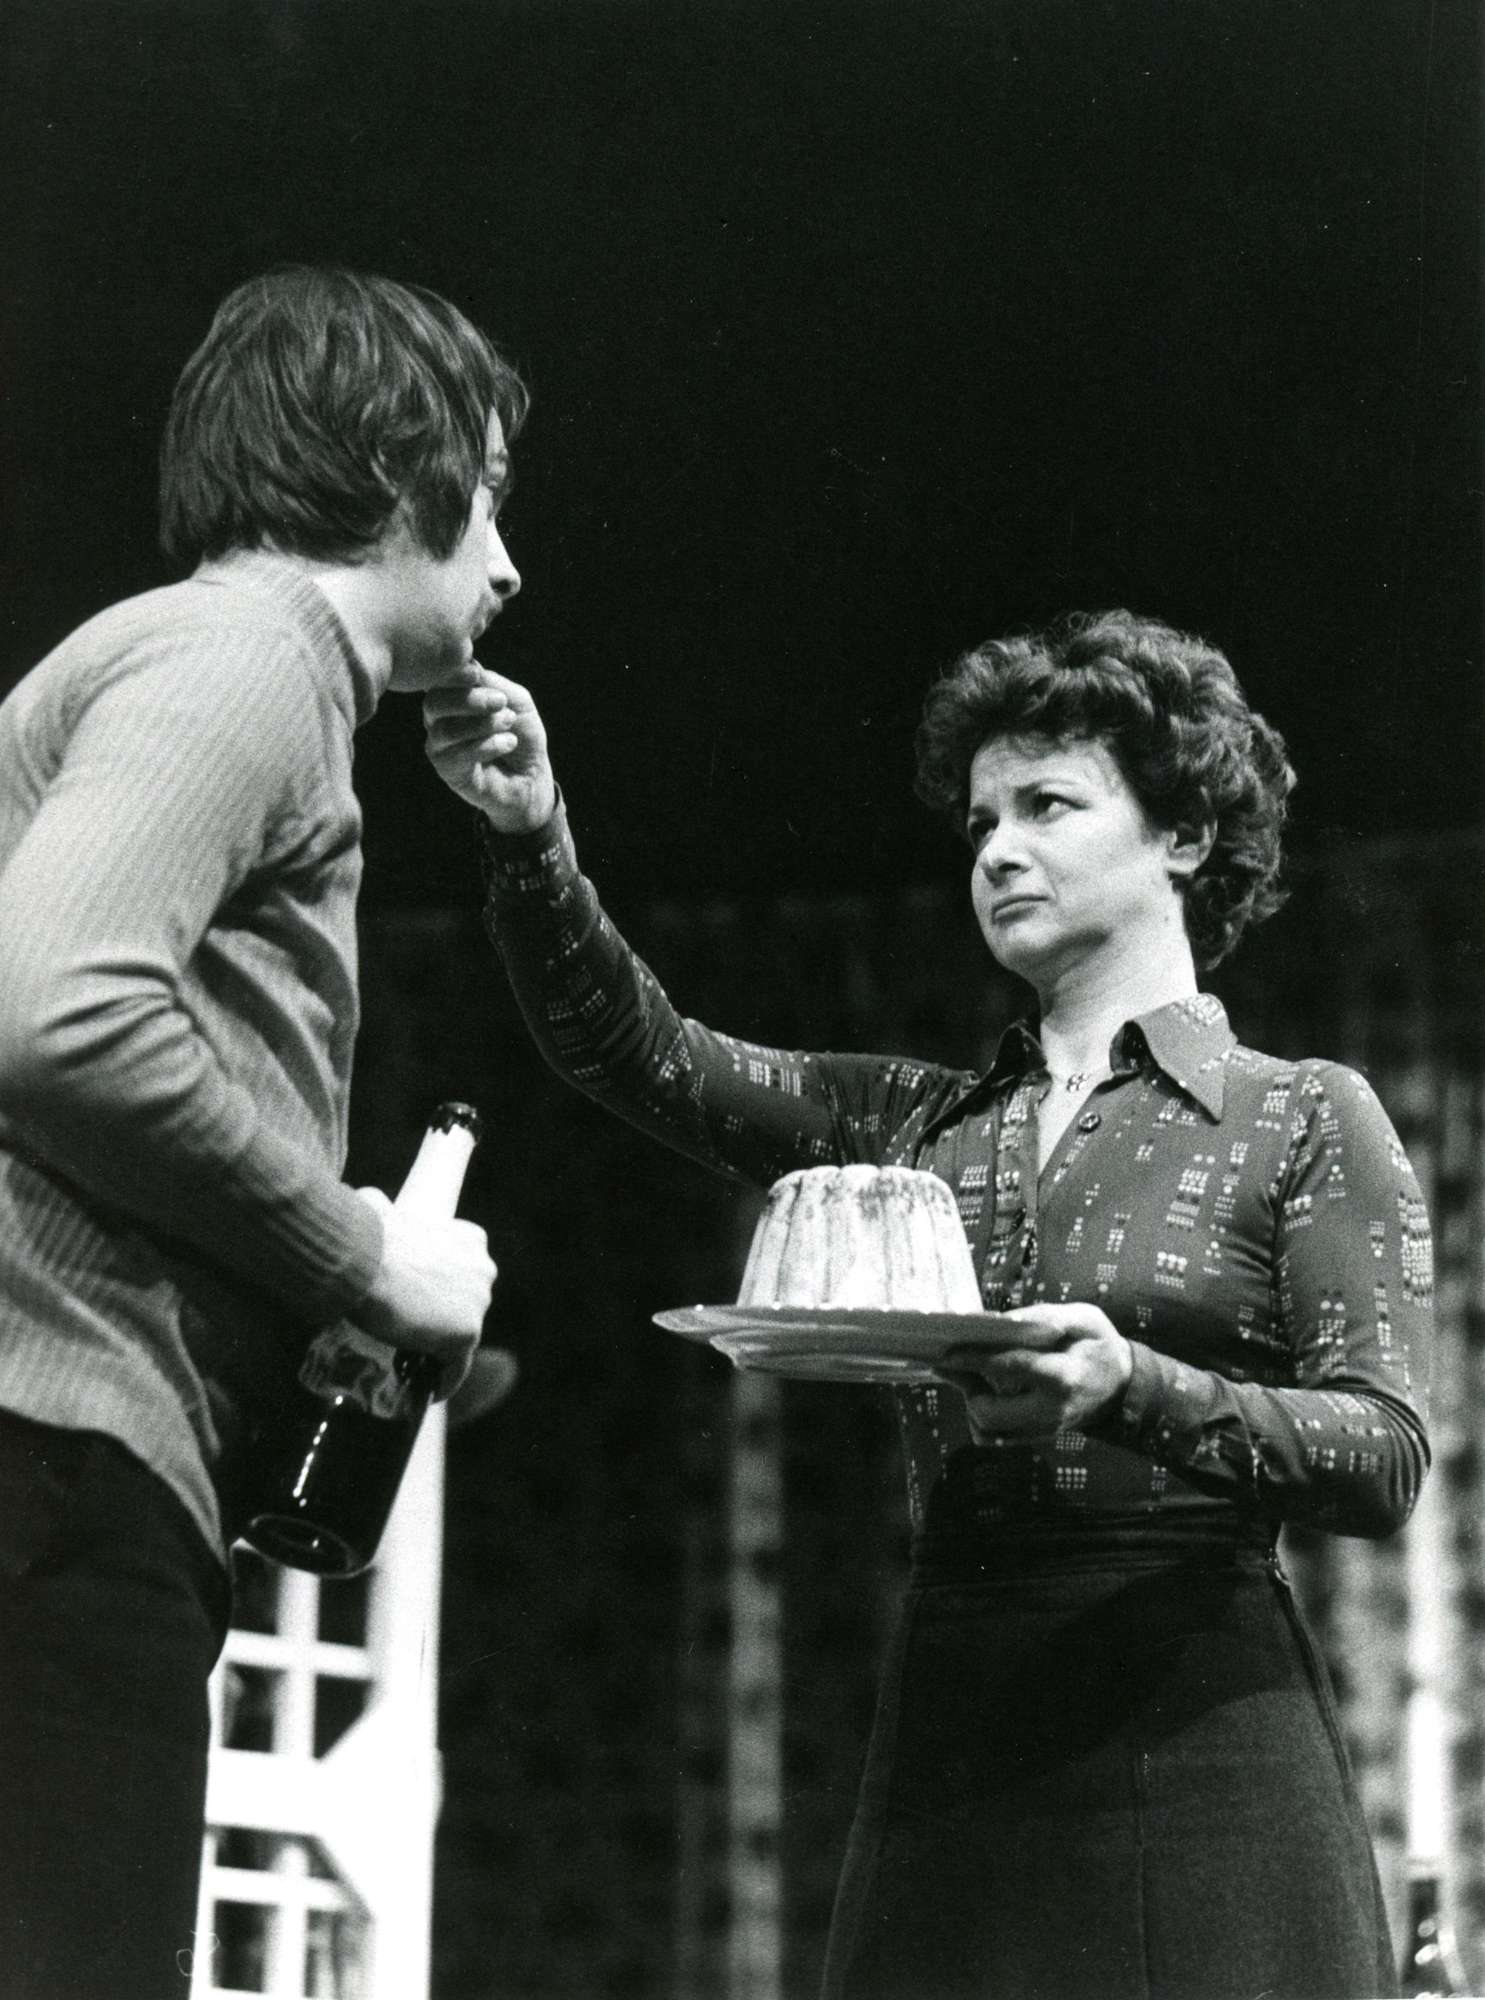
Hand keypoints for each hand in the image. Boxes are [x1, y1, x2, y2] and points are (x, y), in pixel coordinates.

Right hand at [350, 1188, 496, 1397]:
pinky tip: (430, 1391)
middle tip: (410, 1328)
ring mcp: (478, 1303)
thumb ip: (383, 1209)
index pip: (464, 1266)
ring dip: (440, 1345)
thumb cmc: (368, 1235)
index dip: (444, 1283)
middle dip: (444, 1313)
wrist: (365, 1263)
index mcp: (471, 1238)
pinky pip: (456, 1368)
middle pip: (465, 1301)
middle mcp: (484, 1268)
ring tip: (412, 1357)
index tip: (421, 1295)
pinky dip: (445, 1380)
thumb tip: (368, 1199)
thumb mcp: (379, 1208)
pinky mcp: (466, 1335)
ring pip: (459, 1333)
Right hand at [423, 665, 556, 832]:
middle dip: (469, 700)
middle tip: (501, 702)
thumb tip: (470, 668)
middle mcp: (439, 720)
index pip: (440, 681)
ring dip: (483, 724)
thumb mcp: (516, 701)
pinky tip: (509, 743)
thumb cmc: (521, 734)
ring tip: (510, 723)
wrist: (531, 776)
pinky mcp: (448, 772)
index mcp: (451, 697)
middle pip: (434, 703)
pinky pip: (457, 756)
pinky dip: (487, 746)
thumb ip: (493, 683)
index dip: (454, 675)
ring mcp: (440, 747)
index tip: (476, 674)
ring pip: (446, 731)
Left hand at [934, 1302, 1132, 1442]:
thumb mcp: (1084, 1319)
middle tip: (953, 1362)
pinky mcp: (1035, 1437)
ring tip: (966, 1373)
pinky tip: (982, 1390)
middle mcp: (1050, 1411)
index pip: (1009, 1367)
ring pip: (987, 1430)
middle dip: (966, 1386)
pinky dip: (980, 1416)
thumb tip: (1003, 1320)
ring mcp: (1043, 1429)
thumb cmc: (1099, 1346)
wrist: (1121, 1387)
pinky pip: (994, 1437)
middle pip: (989, 1411)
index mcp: (1063, 1377)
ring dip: (970, 1402)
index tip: (946, 1350)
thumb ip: (1045, 1316)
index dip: (974, 1358)